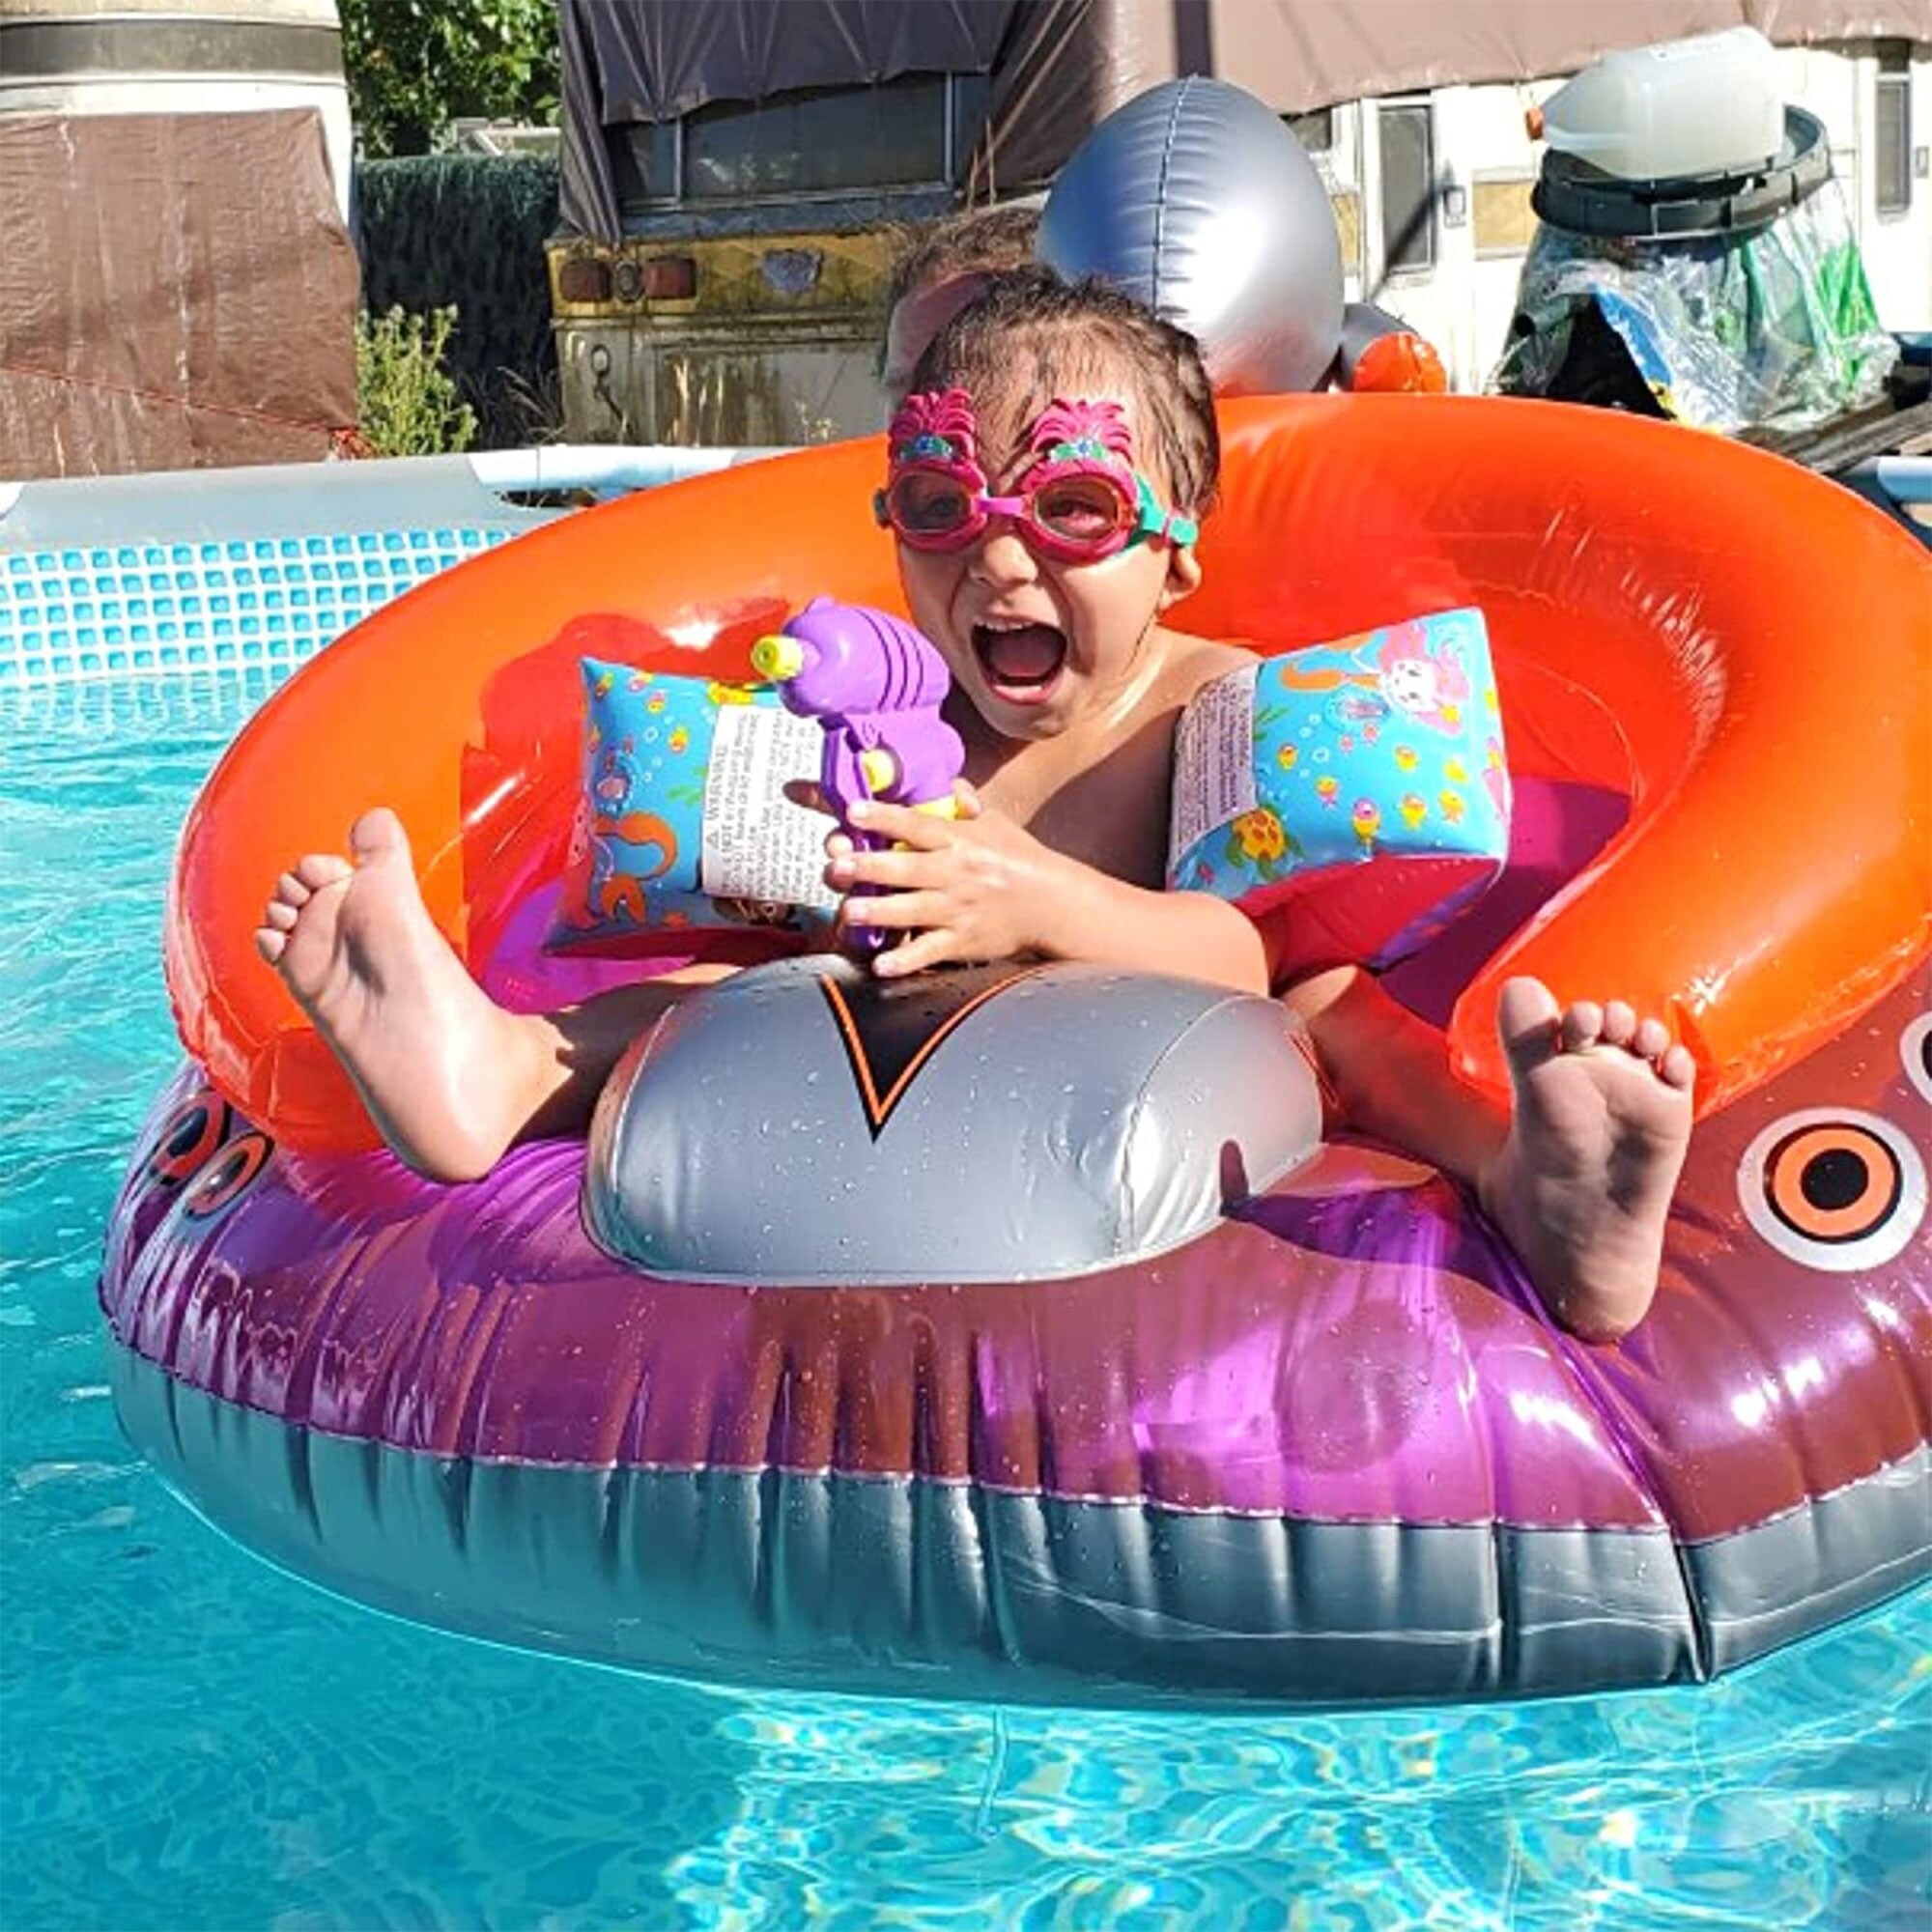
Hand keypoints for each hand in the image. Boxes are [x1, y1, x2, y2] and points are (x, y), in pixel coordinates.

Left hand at [824, 781, 1073, 975]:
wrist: (1055, 904)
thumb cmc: (1021, 861)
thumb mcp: (997, 825)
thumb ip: (967, 805)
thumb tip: (950, 782)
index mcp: (960, 841)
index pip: (916, 825)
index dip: (884, 817)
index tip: (853, 810)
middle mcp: (956, 874)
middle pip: (906, 867)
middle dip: (869, 866)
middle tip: (836, 864)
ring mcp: (958, 909)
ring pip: (912, 910)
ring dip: (879, 911)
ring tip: (849, 911)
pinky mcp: (963, 941)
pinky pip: (930, 952)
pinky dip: (906, 960)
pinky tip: (881, 966)